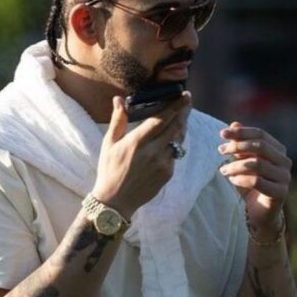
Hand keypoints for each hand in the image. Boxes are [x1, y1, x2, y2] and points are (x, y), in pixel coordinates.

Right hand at [91, 92, 191, 216]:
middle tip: (187, 100)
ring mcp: (163, 164)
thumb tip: (119, 99)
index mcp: (137, 142)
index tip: (184, 96)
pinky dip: (174, 144)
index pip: (161, 119)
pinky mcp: (168, 174)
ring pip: (178, 140)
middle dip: (183, 112)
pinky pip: (175, 154)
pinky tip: (171, 139)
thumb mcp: (109, 144)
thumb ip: (118, 120)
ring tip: (182, 116)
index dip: (175, 106)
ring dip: (181, 127)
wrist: (116, 201)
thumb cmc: (109, 170)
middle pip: (175, 127)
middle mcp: (153, 152)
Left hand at [217, 124, 292, 235]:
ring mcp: (285, 178)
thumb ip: (240, 144)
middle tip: (220, 151)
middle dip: (238, 147)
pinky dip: (241, 179)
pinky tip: (232, 181)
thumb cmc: (249, 185)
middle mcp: (285, 162)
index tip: (222, 134)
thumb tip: (234, 123)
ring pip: (257, 164)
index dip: (241, 132)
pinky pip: (258, 181)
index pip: (261, 134)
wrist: (258, 214)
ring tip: (223, 171)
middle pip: (260, 146)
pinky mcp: (281, 193)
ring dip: (236, 166)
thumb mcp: (242, 162)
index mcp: (278, 150)